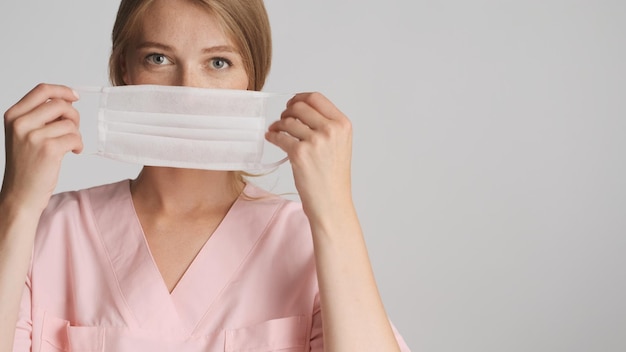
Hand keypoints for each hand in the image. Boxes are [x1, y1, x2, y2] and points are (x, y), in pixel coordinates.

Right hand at [1, 84, 82, 213]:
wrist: (20, 195)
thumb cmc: (27, 166)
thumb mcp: (24, 135)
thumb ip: (40, 117)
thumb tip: (67, 101)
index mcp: (13, 115)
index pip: (42, 90)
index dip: (63, 90)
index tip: (75, 96)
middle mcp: (20, 123)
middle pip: (60, 104)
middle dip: (73, 115)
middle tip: (73, 129)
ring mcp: (33, 136)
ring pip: (70, 122)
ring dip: (76, 134)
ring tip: (70, 145)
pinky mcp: (48, 149)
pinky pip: (75, 137)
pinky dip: (79, 145)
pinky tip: (73, 152)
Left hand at [266, 92, 352, 218]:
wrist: (332, 202)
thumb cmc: (333, 177)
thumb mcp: (340, 144)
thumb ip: (327, 125)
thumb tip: (301, 109)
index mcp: (342, 124)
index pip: (316, 98)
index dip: (300, 98)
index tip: (292, 103)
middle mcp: (331, 130)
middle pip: (300, 106)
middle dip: (287, 111)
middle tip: (283, 119)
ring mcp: (316, 141)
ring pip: (288, 120)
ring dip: (278, 124)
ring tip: (276, 130)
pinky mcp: (300, 153)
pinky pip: (279, 136)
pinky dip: (272, 136)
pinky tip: (271, 138)